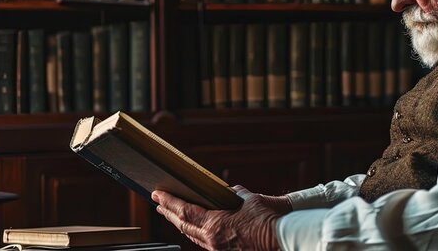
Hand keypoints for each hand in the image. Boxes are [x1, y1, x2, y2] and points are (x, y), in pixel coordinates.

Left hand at [152, 185, 288, 250]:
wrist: (280, 240)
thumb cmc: (266, 220)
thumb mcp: (249, 199)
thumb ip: (235, 194)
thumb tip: (229, 192)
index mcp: (215, 225)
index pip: (184, 211)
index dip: (169, 202)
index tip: (158, 194)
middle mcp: (212, 239)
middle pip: (182, 225)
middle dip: (169, 213)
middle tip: (159, 204)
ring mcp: (217, 248)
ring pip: (192, 236)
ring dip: (181, 224)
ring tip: (172, 215)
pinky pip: (204, 242)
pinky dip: (196, 233)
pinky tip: (195, 228)